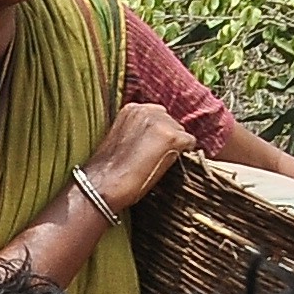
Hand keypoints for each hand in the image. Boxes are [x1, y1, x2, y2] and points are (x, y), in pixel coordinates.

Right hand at [80, 101, 194, 209]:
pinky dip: (182, 155)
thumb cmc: (108, 169)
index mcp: (132, 108)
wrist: (103, 185)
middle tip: (153, 157)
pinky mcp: (172, 137)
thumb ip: (136, 129)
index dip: (156, 134)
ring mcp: (161, 122)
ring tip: (156, 162)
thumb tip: (154, 136)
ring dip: (174, 147)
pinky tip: (166, 165)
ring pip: (181, 132)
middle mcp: (147, 109)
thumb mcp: (119, 137)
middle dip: (167, 138)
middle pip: (172, 122)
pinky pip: (190, 143)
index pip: (158, 115)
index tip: (148, 148)